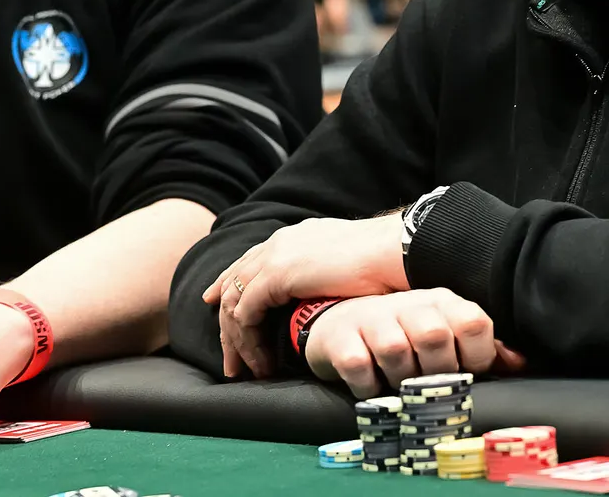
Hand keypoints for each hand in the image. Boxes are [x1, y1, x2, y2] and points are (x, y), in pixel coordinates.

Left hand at [202, 215, 407, 378]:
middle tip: (230, 359)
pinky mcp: (276, 277)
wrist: (392, 251)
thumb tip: (323, 297)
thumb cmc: (383, 263)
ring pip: (235, 302)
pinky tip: (262, 361)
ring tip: (245, 370)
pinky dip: (249, 342)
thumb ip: (323, 277)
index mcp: (295, 238)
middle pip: (234, 283)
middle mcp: (279, 244)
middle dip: (227, 324)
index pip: (250, 261)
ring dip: (237, 341)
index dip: (229, 283)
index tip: (215, 304)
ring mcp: (275, 258)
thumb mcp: (343, 267)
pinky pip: (245, 315)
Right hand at [304, 290, 525, 398]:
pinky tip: (371, 387)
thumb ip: (480, 347)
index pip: (474, 322)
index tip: (468, 372)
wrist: (339, 322)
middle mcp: (409, 305)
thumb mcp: (443, 331)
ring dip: (400, 379)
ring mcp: (372, 319)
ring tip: (398, 384)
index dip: (478, 356)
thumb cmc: (402, 331)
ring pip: (396, 350)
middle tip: (428, 383)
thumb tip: (520, 363)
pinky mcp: (341, 339)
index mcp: (441, 303)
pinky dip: (368, 386)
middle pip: (435, 335)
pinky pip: (359, 366)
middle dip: (436, 370)